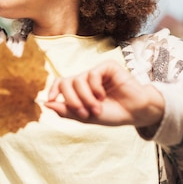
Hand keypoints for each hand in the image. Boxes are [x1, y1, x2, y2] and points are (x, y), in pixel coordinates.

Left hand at [45, 60, 164, 127]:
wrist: (135, 113)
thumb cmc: (112, 114)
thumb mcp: (87, 116)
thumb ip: (67, 111)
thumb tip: (46, 103)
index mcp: (80, 89)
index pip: (61, 83)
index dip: (53, 90)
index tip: (50, 100)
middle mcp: (86, 79)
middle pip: (66, 82)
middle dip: (71, 100)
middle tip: (83, 113)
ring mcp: (96, 72)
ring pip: (78, 80)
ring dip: (86, 98)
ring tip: (97, 108)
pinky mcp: (107, 67)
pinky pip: (92, 74)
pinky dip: (95, 87)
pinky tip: (103, 95)